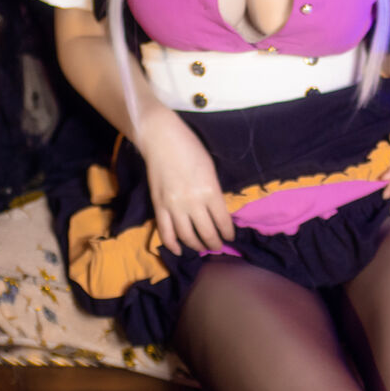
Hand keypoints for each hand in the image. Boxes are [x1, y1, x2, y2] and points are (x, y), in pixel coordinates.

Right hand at [136, 105, 236, 255]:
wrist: (162, 140)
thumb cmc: (191, 149)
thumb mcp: (211, 170)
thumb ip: (214, 193)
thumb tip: (218, 212)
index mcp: (210, 191)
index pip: (223, 222)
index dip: (228, 233)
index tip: (230, 237)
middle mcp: (193, 203)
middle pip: (207, 233)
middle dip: (214, 243)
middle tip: (218, 246)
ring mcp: (174, 207)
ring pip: (187, 237)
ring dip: (197, 246)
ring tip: (202, 247)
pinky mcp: (159, 207)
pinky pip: (165, 232)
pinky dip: (172, 244)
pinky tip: (179, 250)